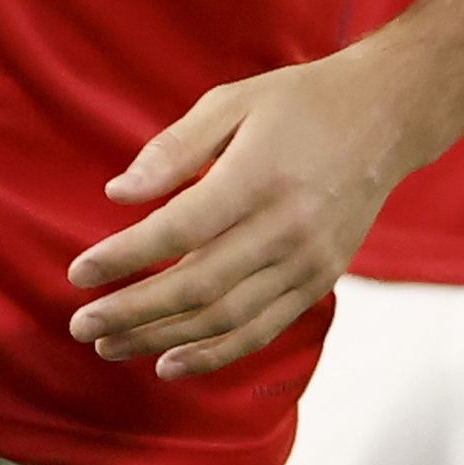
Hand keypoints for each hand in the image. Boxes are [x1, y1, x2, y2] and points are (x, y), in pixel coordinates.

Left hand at [67, 45, 430, 379]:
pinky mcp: (322, 279)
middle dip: (132, 312)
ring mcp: (309, 260)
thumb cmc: (297, 103)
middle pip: (198, 286)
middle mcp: (287, 227)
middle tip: (81, 325)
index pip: (179, 231)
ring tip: (110, 346)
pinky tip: (170, 362)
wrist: (386, 118)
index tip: (78, 273)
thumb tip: (117, 195)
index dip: (124, 258)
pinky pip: (263, 328)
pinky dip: (215, 353)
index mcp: (258, 177)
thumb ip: (172, 150)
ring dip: (163, 340)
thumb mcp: (230, 102)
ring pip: (227, 318)